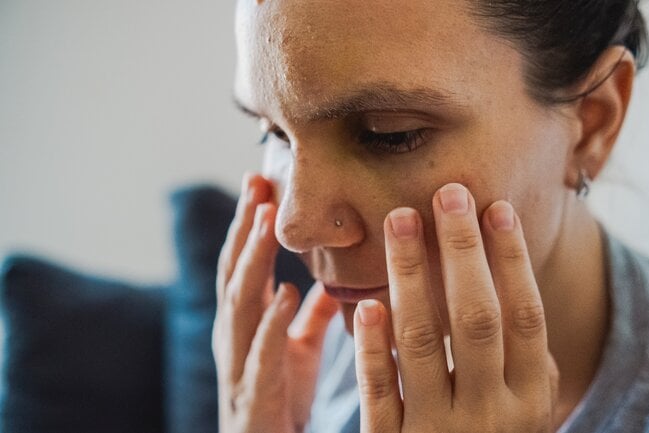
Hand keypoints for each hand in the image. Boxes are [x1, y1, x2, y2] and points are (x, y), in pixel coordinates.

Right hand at [213, 174, 337, 432]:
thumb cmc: (280, 398)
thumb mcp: (298, 348)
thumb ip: (310, 314)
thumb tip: (329, 277)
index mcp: (246, 322)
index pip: (243, 262)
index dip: (249, 223)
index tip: (260, 180)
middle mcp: (235, 336)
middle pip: (235, 271)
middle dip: (245, 227)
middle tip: (258, 183)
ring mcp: (239, 363)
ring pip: (239, 303)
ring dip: (253, 258)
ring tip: (267, 220)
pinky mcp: (254, 394)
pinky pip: (262, 354)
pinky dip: (273, 322)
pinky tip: (288, 293)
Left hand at [354, 183, 558, 432]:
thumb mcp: (530, 415)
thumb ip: (528, 363)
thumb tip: (516, 282)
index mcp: (532, 402)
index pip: (525, 317)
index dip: (512, 260)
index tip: (494, 207)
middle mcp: (492, 417)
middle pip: (477, 318)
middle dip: (461, 252)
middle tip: (446, 192)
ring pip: (423, 342)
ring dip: (410, 277)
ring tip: (400, 220)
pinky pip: (381, 391)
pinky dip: (373, 347)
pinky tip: (367, 302)